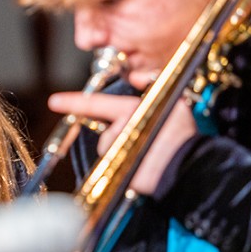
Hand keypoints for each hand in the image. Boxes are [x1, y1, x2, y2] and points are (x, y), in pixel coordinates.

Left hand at [48, 79, 196, 195]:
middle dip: (120, 140)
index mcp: (133, 111)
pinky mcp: (123, 173)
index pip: (97, 104)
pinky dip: (128, 170)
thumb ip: (153, 85)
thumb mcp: (176, 102)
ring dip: (124, 155)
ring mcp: (123, 153)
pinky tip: (146, 168)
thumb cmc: (184, 137)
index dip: (74, 102)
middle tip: (145, 143)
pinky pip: (117, 171)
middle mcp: (124, 131)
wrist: (196, 169)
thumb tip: (137, 77)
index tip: (54, 101)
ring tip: (149, 155)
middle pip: (107, 136)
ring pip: (111, 154)